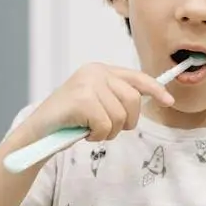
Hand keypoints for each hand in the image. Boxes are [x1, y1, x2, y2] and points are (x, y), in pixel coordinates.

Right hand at [20, 63, 174, 143]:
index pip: (136, 77)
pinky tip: (83, 133)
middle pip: (134, 100)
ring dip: (108, 132)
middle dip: (126, 121)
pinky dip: (97, 136)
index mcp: (100, 70)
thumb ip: (117, 97)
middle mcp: (95, 72)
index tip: (169, 101)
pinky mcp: (81, 99)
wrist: (37, 132)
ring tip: (90, 130)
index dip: (155, 89)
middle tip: (107, 129)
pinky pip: (106, 125)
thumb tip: (151, 98)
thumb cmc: (68, 120)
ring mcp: (88, 84)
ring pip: (121, 116)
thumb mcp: (97, 103)